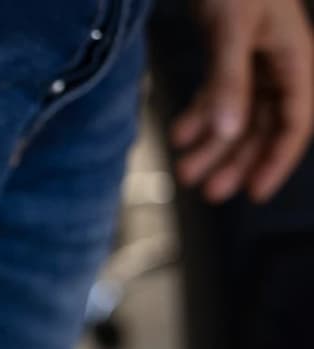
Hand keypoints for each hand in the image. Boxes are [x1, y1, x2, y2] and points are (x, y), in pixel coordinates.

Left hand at [172, 0, 313, 202]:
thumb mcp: (230, 31)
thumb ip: (228, 82)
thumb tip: (226, 134)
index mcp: (294, 59)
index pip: (293, 123)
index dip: (275, 160)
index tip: (253, 194)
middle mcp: (277, 63)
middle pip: (262, 126)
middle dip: (235, 160)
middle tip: (208, 193)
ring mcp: (251, 58)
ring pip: (236, 114)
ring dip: (212, 144)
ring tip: (184, 172)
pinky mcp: (224, 51)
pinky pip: (217, 94)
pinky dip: (198, 116)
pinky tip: (177, 135)